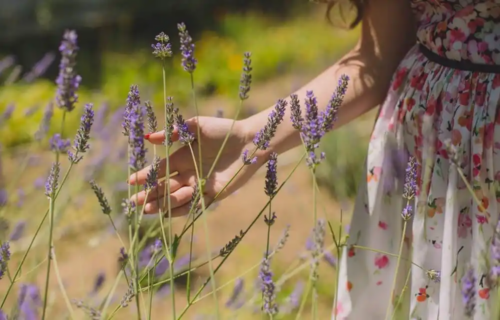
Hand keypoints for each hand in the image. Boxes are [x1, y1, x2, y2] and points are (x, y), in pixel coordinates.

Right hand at [128, 116, 264, 215]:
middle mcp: (189, 173)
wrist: (249, 141)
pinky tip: (168, 212)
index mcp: (183, 157)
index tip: (130, 182)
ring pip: (176, 198)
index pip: (159, 170)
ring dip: (162, 204)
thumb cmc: (224, 130)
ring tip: (148, 208)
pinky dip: (181, 209)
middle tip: (133, 202)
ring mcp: (200, 185)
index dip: (144, 176)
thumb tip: (148, 138)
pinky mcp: (213, 194)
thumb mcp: (196, 126)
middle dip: (148, 195)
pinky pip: (195, 205)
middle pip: (164, 187)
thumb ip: (174, 132)